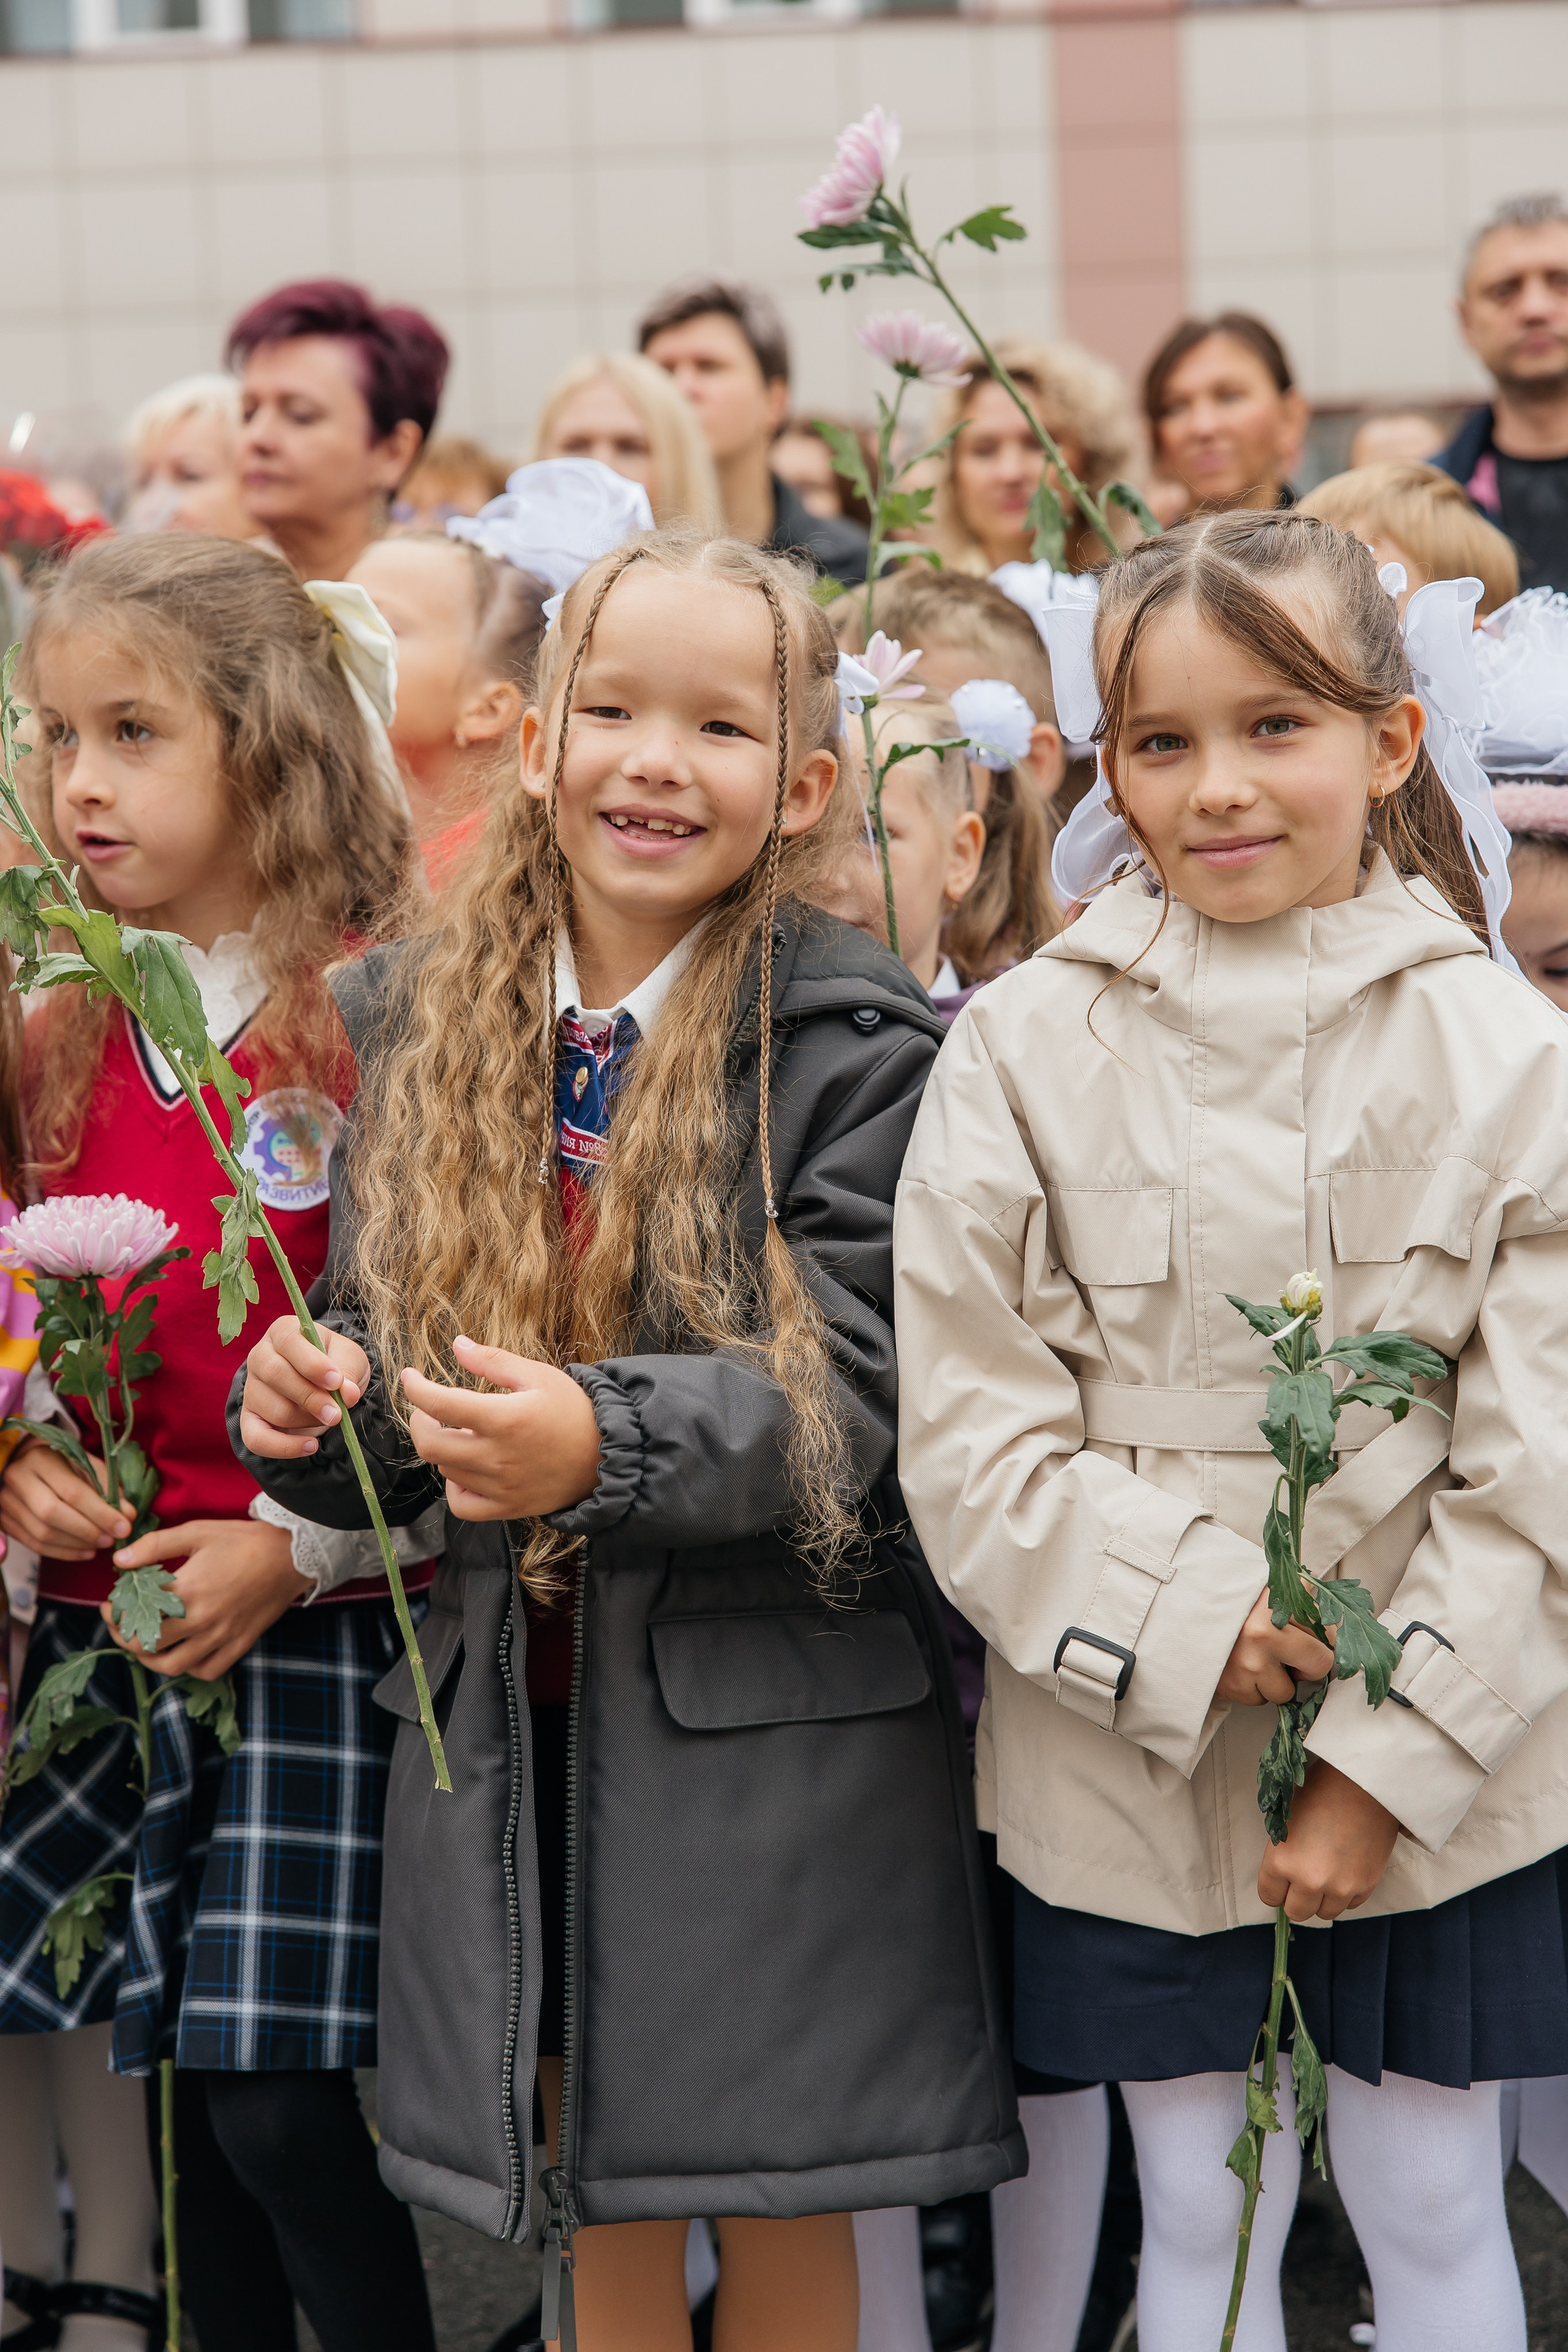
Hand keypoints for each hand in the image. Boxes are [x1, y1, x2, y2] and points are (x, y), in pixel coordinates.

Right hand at [0, 1438, 129, 1558]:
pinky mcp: (4, 1521)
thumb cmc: (64, 1462)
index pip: (72, 1491)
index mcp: (40, 1458)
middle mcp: (18, 1479)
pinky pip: (34, 1544)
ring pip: (41, 1533)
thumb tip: (128, 1514)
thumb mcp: (87, 1463)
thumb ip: (107, 1486)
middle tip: (111, 1539)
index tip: (125, 1526)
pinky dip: (63, 1552)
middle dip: (87, 1531)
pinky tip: (85, 1552)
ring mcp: (6, 1502)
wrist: (27, 1462)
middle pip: (52, 1514)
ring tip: (101, 1545)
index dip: (100, 1512)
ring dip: (76, 1545)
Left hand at [101, 1519, 303, 1680]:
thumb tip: (119, 1560)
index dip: (116, 1612)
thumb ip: (155, 1545)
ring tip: (145, 1645)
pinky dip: (189, 1668)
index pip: (136, 1613)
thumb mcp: (197, 1531)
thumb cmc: (242, 1540)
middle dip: (124, 1637)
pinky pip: (206, 1671)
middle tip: (121, 1624)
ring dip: (151, 1660)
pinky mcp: (239, 1644)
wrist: (291, 1554)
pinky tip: (183, 1652)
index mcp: (187, 1590)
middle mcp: (201, 1619)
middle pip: (147, 1646)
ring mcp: (221, 1635)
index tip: (112, 1603)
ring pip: (173, 1666)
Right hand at [240, 1316, 370, 1459]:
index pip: (289, 1342)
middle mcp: (260, 1355)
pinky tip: (310, 1446)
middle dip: (311, 1398)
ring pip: (275, 1409)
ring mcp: (251, 1388)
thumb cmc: (336, 1363)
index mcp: (283, 1331)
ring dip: (308, 1419)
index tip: (336, 1381)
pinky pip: (256, 1439)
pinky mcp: (249, 1418)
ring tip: (330, 1418)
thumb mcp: (350, 1357)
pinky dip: (284, 1448)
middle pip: (276, 1376)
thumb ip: (348, 1371)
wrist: (326, 1385)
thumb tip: (347, 1394)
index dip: (312, 1364)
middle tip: (337, 1413)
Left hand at [400, 1336, 601, 1521]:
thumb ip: (493, 1361)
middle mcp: (498, 1457)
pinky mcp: (507, 1507)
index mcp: (505, 1418)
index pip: (440, 1404)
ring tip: (460, 1432)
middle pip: (430, 1444)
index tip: (409, 1378)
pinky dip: (454, 1486)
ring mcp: (501, 1486)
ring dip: (442, 1448)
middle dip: (420, 1421)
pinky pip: (461, 1504)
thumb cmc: (574, 1410)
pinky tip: (466, 1469)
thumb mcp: (538, 1375)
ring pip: (445, 1470)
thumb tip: (457, 1345)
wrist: (609, 1455)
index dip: (416, 1388)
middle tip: (429, 1408)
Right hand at [1217, 1588, 1335, 1705]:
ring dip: (1276, 1681)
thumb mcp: (1270, 1593)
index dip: (1320, 1639)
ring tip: (1255, 1659)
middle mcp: (1266, 1628)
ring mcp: (1250, 1659)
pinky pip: (1259, 1700)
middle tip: (1288, 1656)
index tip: (1306, 1637)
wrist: (1182, 1611)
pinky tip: (1239, 1667)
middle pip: (1319, 1664)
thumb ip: (1303, 1608)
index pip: (1329, 1633)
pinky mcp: (1234, 1684)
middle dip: (1307, 1666)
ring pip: (1287, 1691)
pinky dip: (1251, 1689)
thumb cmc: (1232, 1606)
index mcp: (1279, 1599)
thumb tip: (1335, 1639)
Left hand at [1257, 1759, 1399, 1921]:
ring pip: (1325, 1913)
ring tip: (1327, 1874)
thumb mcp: (1287, 1818)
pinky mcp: (1366, 1886)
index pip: (1269, 1896)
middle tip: (1303, 1880)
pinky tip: (1346, 1871)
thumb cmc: (1321, 1790)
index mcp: (1281, 1861)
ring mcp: (1340, 1887)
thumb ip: (1283, 1851)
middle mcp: (1309, 1881)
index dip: (1274, 1888)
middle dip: (1296, 1898)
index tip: (1280, 1882)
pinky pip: (1350, 1904)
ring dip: (1322, 1899)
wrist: (1365, 1783)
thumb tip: (1283, 1873)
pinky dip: (1345, 1894)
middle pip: (1296, 1912)